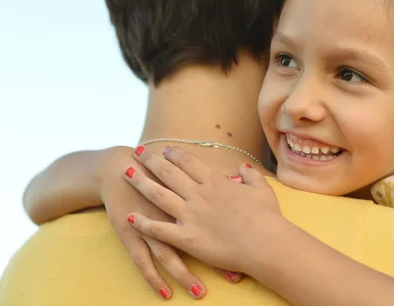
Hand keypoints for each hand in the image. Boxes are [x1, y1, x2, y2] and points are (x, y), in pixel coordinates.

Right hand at [98, 147, 240, 298]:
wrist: (120, 169)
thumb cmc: (159, 170)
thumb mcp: (185, 171)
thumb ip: (213, 179)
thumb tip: (239, 181)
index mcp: (188, 194)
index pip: (216, 215)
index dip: (235, 230)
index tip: (253, 247)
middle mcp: (170, 211)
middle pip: (196, 237)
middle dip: (216, 258)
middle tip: (235, 277)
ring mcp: (149, 224)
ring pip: (168, 254)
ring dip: (184, 274)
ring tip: (199, 292)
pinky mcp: (131, 234)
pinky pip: (142, 261)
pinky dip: (153, 278)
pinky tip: (164, 292)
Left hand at [125, 146, 283, 273]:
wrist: (266, 243)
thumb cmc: (267, 217)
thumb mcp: (262, 189)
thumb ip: (250, 175)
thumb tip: (244, 166)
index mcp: (215, 182)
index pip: (189, 162)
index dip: (174, 154)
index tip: (164, 149)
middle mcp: (198, 195)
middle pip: (168, 173)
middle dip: (151, 161)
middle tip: (137, 152)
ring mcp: (190, 215)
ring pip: (158, 195)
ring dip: (141, 183)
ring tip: (126, 173)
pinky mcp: (186, 238)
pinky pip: (159, 229)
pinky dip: (143, 223)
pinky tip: (130, 217)